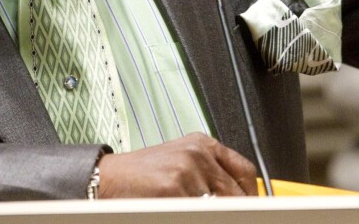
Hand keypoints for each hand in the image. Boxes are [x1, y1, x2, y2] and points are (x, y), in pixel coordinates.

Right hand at [96, 132, 257, 197]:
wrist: (108, 178)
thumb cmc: (142, 174)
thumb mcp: (180, 161)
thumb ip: (210, 173)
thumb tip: (240, 197)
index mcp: (201, 143)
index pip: (245, 170)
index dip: (250, 194)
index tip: (250, 207)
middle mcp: (197, 153)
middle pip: (236, 193)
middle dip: (230, 209)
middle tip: (221, 213)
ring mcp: (187, 171)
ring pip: (218, 208)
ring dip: (205, 212)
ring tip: (186, 208)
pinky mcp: (174, 189)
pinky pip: (197, 213)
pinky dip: (189, 214)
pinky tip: (175, 210)